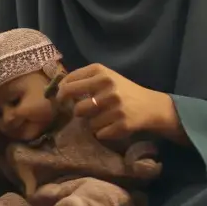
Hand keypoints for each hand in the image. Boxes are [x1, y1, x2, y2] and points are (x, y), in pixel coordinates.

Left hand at [57, 64, 181, 141]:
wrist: (150, 106)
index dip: (62, 93)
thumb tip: (56, 88)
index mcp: (101, 72)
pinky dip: (103, 132)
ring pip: (87, 122)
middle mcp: (108, 87)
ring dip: (92, 122)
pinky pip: (98, 133)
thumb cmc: (122, 90)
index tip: (63, 99)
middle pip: (76, 106)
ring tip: (103, 117)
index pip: (68, 83)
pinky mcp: (121, 124)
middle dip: (76, 111)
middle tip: (79, 111)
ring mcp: (115, 107)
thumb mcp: (105, 77)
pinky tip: (112, 125)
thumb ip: (83, 79)